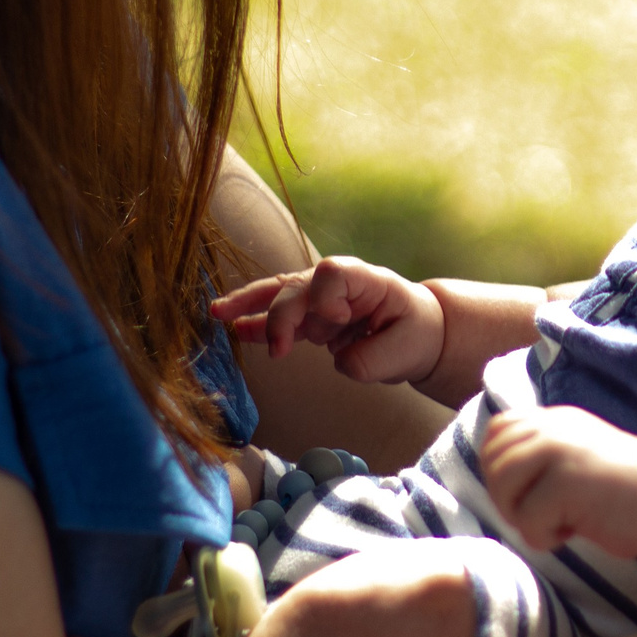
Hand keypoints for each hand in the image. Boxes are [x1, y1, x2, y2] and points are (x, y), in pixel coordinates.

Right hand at [209, 256, 446, 385]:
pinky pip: (277, 315)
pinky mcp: (310, 318)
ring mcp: (320, 298)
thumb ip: (372, 359)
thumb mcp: (407, 350)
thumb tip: (339, 362)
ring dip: (250, 304)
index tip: (335, 322)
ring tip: (218, 312)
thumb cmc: (416, 334)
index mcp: (367, 280)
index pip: (334, 274)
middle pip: (298, 285)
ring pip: (279, 294)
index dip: (325, 297)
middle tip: (278, 350)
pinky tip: (232, 327)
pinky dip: (256, 321)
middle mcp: (337, 284)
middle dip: (282, 315)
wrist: (418, 334)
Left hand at [479, 406, 636, 557]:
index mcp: (554, 420)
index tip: (532, 493)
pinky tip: (573, 532)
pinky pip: (527, 519)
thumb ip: (542, 456)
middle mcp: (552, 428)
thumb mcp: (577, 458)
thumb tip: (494, 474)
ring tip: (555, 524)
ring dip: (522, 517)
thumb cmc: (622, 493)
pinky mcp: (566, 483)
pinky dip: (544, 537)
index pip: (497, 432)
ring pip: (502, 486)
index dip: (501, 468)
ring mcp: (559, 451)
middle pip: (493, 462)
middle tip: (544, 515)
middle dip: (508, 499)